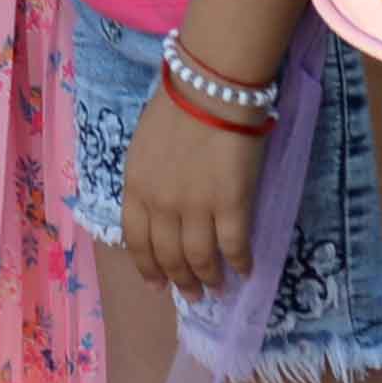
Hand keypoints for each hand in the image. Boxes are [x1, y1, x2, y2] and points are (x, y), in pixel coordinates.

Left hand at [117, 65, 264, 294]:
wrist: (210, 88)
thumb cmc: (176, 108)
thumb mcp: (143, 147)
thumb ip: (148, 182)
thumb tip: (159, 210)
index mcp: (136, 188)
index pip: (137, 242)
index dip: (148, 268)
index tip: (157, 286)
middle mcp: (162, 205)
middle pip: (169, 256)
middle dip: (181, 281)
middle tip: (193, 294)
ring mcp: (196, 208)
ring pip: (201, 259)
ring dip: (209, 279)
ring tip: (217, 288)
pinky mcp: (232, 205)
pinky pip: (235, 246)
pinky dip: (241, 263)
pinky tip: (245, 271)